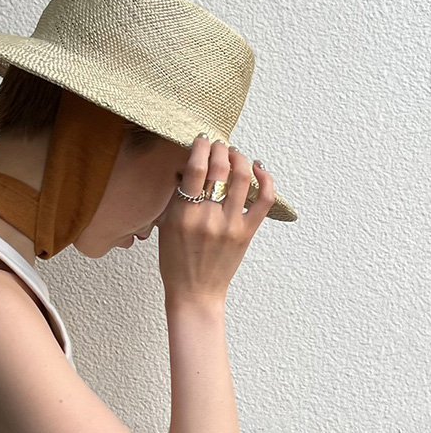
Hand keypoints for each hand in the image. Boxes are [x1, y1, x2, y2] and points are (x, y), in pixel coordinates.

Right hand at [157, 134, 275, 303]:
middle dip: (220, 148)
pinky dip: (266, 179)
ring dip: (240, 158)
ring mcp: (231, 224)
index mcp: (184, 215)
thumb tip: (187, 168)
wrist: (195, 292)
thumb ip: (176, 197)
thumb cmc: (176, 262)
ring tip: (235, 154)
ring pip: (243, 177)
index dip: (201, 146)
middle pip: (221, 168)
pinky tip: (259, 168)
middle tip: (218, 144)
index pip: (196, 168)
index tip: (202, 139)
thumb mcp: (166, 227)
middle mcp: (209, 217)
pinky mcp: (248, 232)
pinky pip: (265, 199)